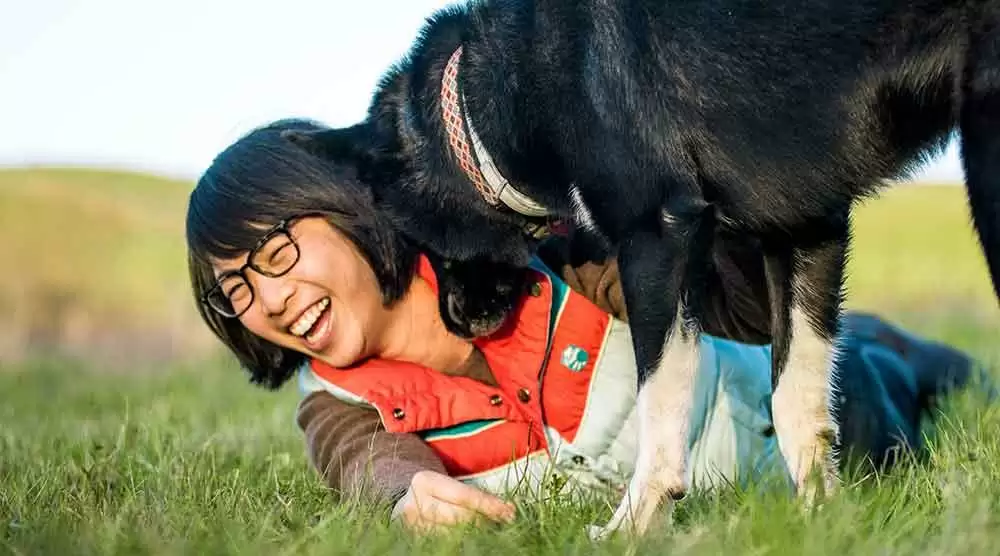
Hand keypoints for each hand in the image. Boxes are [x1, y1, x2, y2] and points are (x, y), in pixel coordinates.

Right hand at [391, 470, 515, 531]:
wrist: (404, 505)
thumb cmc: (436, 493)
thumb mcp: (450, 486)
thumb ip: (474, 495)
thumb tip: (509, 510)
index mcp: (423, 481)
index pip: (464, 496)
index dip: (489, 505)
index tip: (510, 511)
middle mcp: (413, 504)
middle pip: (460, 517)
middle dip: (486, 520)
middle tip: (505, 521)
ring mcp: (410, 528)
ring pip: (454, 535)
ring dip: (476, 533)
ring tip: (488, 529)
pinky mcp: (413, 542)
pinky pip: (445, 545)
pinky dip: (463, 542)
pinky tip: (472, 538)